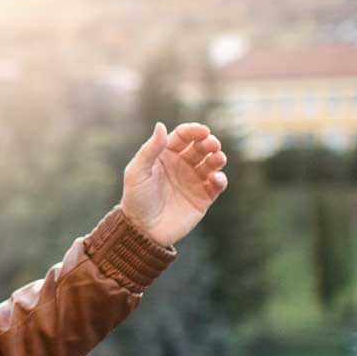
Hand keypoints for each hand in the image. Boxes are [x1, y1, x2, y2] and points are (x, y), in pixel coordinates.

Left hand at [121, 122, 228, 246]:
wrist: (142, 230)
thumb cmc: (136, 199)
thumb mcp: (137, 172)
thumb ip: (149, 150)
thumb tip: (161, 125)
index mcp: (166, 154)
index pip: (183, 136)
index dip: (194, 131)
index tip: (203, 131)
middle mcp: (182, 165)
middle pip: (200, 147)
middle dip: (209, 143)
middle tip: (213, 144)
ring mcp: (194, 180)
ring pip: (212, 163)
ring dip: (218, 158)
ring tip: (218, 158)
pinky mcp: (203, 198)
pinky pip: (217, 184)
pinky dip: (220, 179)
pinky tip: (216, 178)